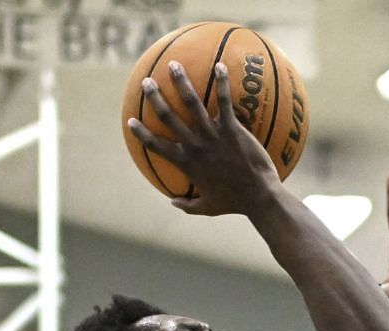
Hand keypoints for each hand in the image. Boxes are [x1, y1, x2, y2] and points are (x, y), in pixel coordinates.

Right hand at [129, 62, 279, 216]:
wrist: (258, 196)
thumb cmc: (234, 203)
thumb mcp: (207, 208)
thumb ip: (187, 205)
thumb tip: (173, 203)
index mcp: (186, 163)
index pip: (156, 146)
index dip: (141, 133)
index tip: (131, 121)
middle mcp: (195, 146)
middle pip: (168, 117)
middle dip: (155, 97)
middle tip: (147, 82)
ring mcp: (213, 135)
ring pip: (192, 103)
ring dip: (181, 82)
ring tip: (174, 65)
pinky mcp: (232, 128)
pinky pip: (224, 101)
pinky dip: (222, 82)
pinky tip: (220, 65)